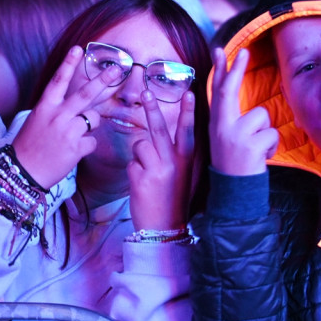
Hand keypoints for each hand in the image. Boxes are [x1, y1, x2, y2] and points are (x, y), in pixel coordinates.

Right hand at [11, 46, 121, 188]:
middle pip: (85, 94)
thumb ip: (55, 110)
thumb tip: (78, 105)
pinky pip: (92, 141)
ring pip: (94, 119)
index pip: (58, 80)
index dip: (68, 64)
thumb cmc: (29, 146)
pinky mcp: (76, 148)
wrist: (22, 172)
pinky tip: (72, 151)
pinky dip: (86, 146)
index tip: (78, 49)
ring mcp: (67, 132)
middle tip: (117, 69)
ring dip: (90, 125)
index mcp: (45, 107)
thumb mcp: (36, 120)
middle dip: (103, 80)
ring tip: (74, 135)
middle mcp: (57, 116)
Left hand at [128, 90, 195, 229]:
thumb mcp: (182, 176)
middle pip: (159, 129)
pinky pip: (131, 163)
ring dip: (139, 156)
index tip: (189, 93)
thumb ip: (175, 156)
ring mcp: (157, 170)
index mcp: (186, 161)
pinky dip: (133, 171)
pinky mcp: (140, 178)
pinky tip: (141, 185)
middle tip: (145, 91)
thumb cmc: (172, 199)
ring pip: (139, 145)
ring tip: (147, 174)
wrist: (164, 229)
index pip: (188, 131)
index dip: (188, 112)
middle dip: (152, 108)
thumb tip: (159, 136)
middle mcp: (173, 162)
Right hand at [209, 47, 278, 175]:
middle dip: (237, 69)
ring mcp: (234, 135)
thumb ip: (232, 118)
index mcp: (216, 124)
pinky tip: (261, 158)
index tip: (221, 50)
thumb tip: (242, 99)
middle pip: (229, 91)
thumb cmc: (234, 163)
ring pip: (263, 117)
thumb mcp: (227, 138)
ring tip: (256, 149)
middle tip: (243, 51)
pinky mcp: (250, 144)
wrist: (233, 193)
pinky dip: (272, 146)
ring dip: (266, 133)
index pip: (218, 92)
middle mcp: (221, 126)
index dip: (221, 70)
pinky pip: (272, 134)